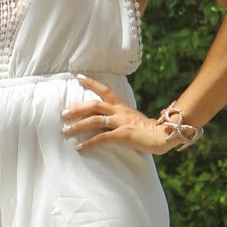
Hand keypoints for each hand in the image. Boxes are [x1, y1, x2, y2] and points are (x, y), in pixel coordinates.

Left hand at [61, 76, 178, 155]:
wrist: (164, 136)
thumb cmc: (148, 130)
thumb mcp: (132, 118)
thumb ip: (119, 117)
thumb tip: (105, 120)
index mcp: (121, 106)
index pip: (105, 90)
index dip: (91, 83)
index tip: (77, 77)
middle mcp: (120, 111)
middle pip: (94, 104)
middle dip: (77, 108)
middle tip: (63, 114)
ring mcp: (121, 122)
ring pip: (95, 120)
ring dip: (78, 126)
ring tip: (66, 131)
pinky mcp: (123, 135)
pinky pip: (102, 138)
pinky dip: (89, 143)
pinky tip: (80, 148)